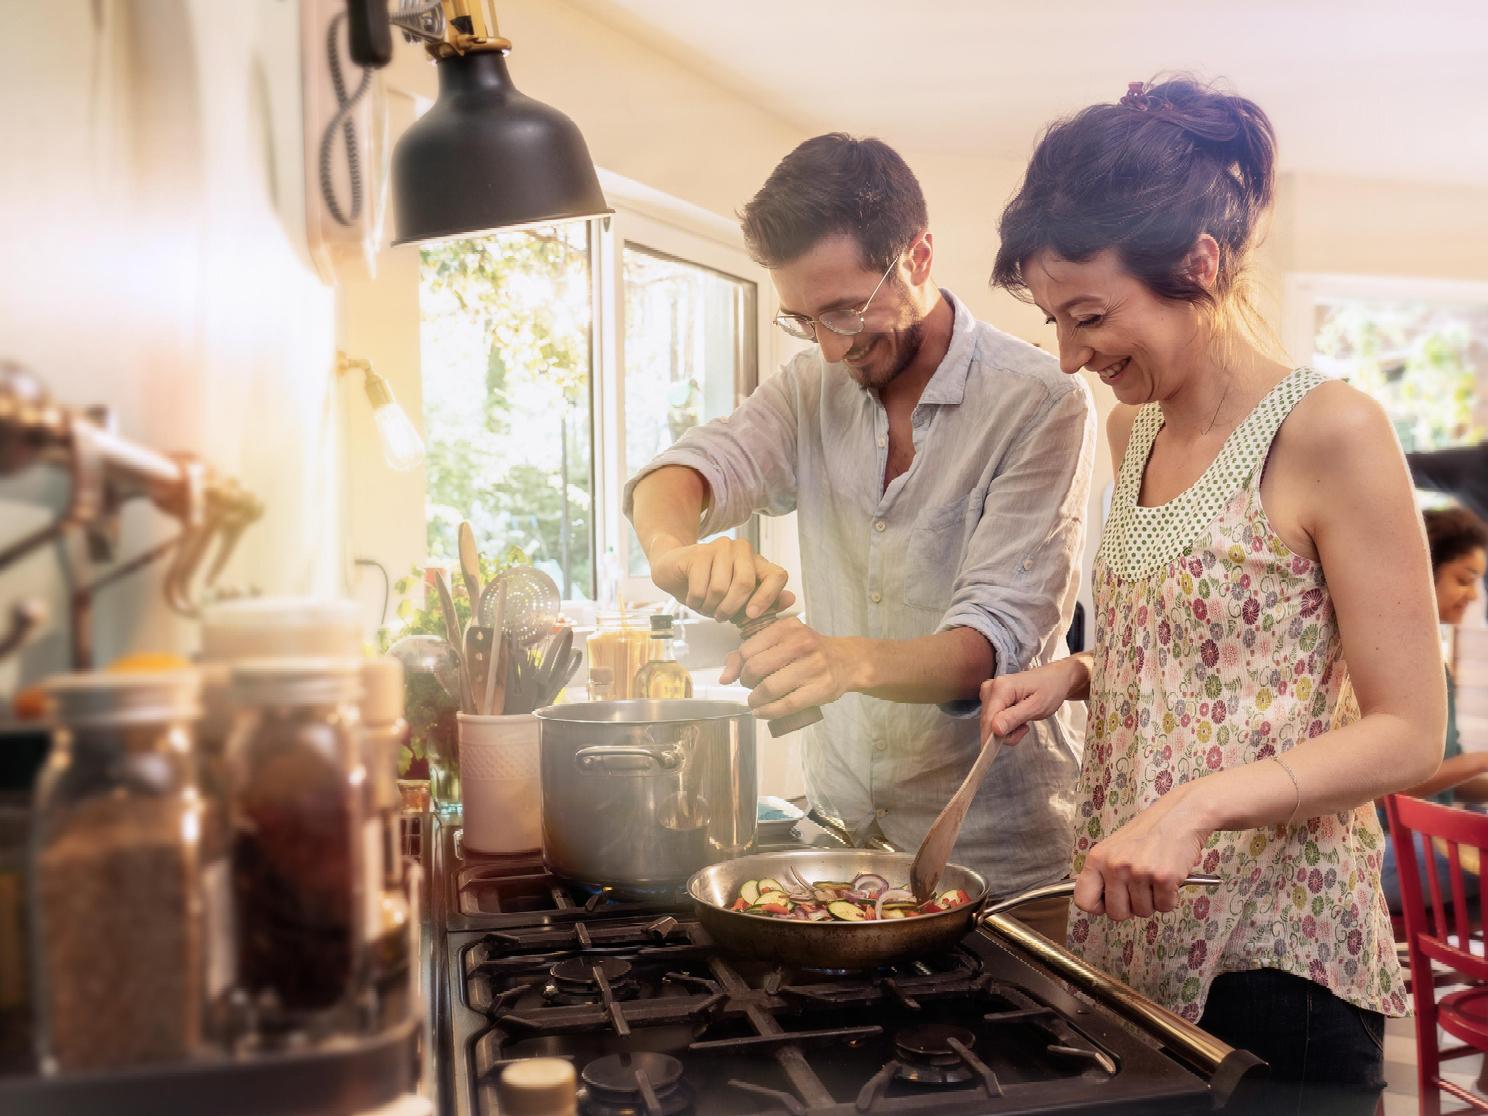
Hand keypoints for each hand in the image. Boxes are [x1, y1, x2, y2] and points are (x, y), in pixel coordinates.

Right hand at [648, 536, 794, 620]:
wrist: (675, 571)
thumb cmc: (710, 588)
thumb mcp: (740, 602)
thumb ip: (765, 602)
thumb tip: (791, 599)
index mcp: (758, 561)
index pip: (778, 576)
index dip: (768, 598)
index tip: (751, 615)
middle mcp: (742, 550)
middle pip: (745, 583)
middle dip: (731, 609)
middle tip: (720, 617)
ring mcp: (721, 547)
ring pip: (721, 588)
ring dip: (710, 607)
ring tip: (706, 606)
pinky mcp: (699, 552)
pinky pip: (701, 588)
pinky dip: (696, 602)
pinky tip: (693, 598)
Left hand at [719, 617, 856, 719]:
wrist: (848, 661)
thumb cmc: (809, 650)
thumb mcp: (783, 640)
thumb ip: (751, 651)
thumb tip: (724, 677)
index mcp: (787, 627)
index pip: (748, 649)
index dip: (739, 666)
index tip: (742, 674)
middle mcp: (800, 643)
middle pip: (756, 668)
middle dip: (746, 683)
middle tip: (749, 688)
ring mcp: (812, 666)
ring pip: (769, 688)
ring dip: (755, 700)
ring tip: (755, 702)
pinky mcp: (820, 688)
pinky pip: (786, 704)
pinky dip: (768, 712)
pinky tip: (762, 712)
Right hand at [978, 659, 1080, 745]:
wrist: (1055, 678)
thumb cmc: (1050, 690)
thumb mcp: (1037, 707)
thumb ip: (1014, 718)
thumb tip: (995, 729)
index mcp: (1000, 688)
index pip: (988, 719)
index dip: (992, 738)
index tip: (1003, 747)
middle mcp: (990, 688)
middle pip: (987, 723)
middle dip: (1005, 733)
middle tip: (1024, 729)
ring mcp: (989, 692)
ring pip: (989, 723)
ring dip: (1006, 730)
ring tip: (1023, 721)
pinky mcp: (991, 697)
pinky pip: (992, 719)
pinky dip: (1005, 725)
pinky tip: (1017, 718)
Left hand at [1073, 786, 1211, 920]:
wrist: (1180, 816)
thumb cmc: (1147, 833)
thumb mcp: (1114, 848)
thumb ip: (1103, 873)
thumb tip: (1097, 903)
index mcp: (1097, 859)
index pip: (1083, 900)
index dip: (1099, 907)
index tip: (1109, 902)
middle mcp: (1115, 866)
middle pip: (1116, 913)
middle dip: (1131, 907)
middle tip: (1140, 889)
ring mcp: (1139, 872)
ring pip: (1143, 912)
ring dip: (1152, 900)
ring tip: (1155, 877)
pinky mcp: (1163, 878)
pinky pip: (1165, 907)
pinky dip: (1170, 898)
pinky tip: (1168, 878)